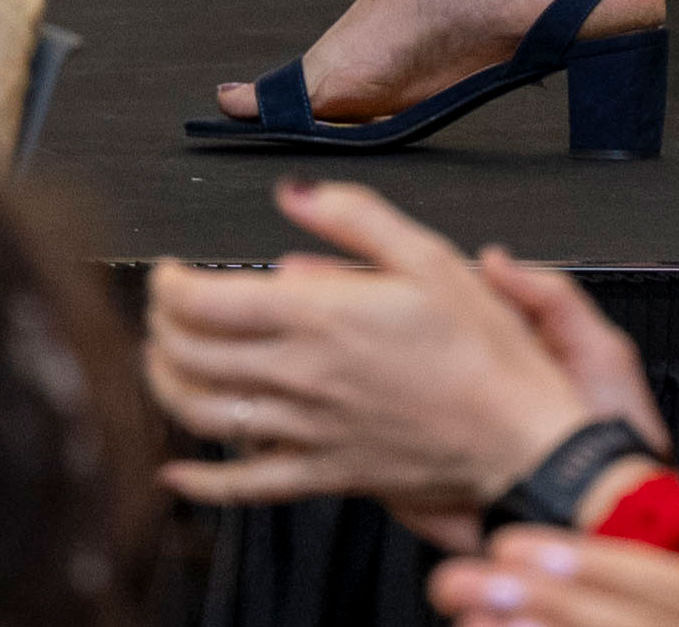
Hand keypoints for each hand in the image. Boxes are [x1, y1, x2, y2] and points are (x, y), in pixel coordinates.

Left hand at [144, 179, 626, 534]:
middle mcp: (302, 376)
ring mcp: (309, 430)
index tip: (169, 271)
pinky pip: (247, 485)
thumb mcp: (429, 257)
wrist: (521, 437)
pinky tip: (177, 471)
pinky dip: (202, 482)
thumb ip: (354, 216)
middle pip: (188, 355)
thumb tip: (296, 193)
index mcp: (320, 317)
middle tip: (161, 309)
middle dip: (157, 326)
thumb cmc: (485, 351)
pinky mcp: (325, 474)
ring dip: (165, 387)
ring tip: (162, 361)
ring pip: (204, 415)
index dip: (167, 284)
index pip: (202, 302)